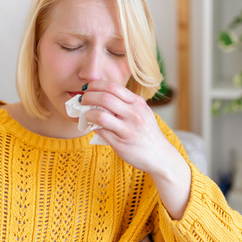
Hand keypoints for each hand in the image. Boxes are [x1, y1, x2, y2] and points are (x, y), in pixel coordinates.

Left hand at [81, 81, 191, 218]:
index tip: (88, 88)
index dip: (96, 85)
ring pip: (100, 116)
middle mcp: (134, 115)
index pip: (113, 87)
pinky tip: (91, 126)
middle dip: (88, 97)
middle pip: (104, 98)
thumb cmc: (147, 132)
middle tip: (82, 100)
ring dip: (87, 113)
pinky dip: (92, 127)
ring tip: (85, 114)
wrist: (160, 156)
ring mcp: (127, 130)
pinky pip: (100, 132)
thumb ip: (125, 103)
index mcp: (138, 103)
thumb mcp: (142, 112)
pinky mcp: (120, 144)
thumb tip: (100, 96)